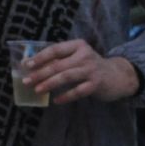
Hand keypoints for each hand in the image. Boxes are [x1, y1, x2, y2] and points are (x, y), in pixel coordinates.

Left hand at [24, 39, 139, 103]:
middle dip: (40, 73)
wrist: (118, 75)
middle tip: (26, 81)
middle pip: (58, 65)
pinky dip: (66, 96)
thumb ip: (58, 59)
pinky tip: (56, 100)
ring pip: (66, 76)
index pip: (55, 49)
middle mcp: (85, 56)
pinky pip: (78, 91)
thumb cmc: (89, 66)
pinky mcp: (97, 84)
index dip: (40, 57)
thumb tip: (30, 65)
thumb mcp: (76, 57)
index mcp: (78, 46)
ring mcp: (92, 70)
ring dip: (50, 83)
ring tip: (37, 90)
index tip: (27, 65)